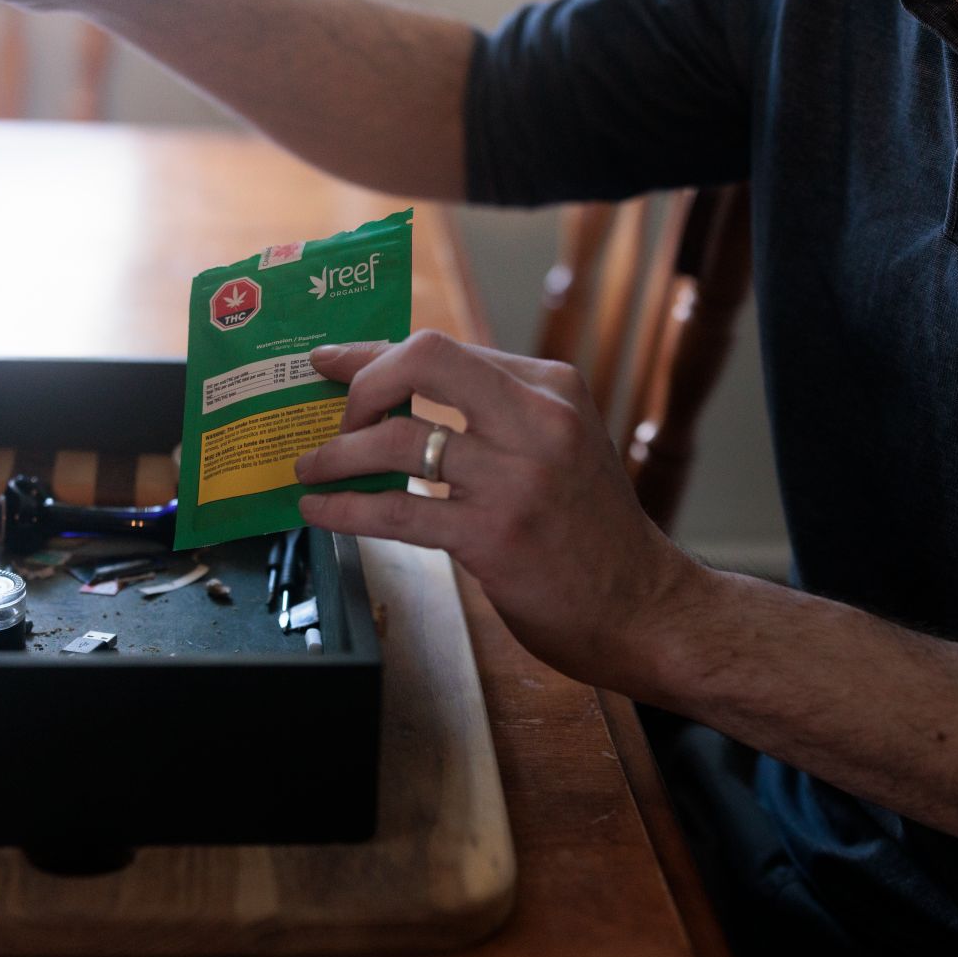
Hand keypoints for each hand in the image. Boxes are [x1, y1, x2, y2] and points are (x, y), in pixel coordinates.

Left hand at [294, 331, 711, 696]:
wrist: (645, 608)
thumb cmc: (593, 531)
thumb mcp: (563, 444)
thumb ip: (499, 415)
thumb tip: (402, 401)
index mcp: (552, 388)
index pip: (445, 348)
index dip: (375, 353)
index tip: (330, 361)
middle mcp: (537, 421)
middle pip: (423, 359)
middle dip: (361, 385)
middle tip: (336, 420)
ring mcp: (515, 478)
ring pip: (396, 441)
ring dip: (337, 456)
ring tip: (312, 469)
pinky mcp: (493, 537)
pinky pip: (396, 514)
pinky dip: (346, 509)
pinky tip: (322, 511)